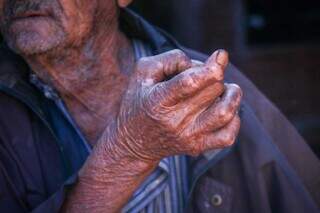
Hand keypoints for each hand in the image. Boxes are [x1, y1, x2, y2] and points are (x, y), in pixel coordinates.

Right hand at [109, 49, 241, 161]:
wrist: (134, 142)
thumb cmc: (139, 101)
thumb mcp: (143, 72)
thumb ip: (170, 59)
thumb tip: (201, 64)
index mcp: (158, 100)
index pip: (190, 83)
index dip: (211, 67)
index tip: (221, 55)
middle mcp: (174, 121)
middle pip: (212, 91)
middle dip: (216, 75)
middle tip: (208, 74)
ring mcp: (188, 137)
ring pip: (225, 113)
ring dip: (232, 95)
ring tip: (225, 89)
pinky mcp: (197, 147)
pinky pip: (227, 137)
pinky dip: (234, 119)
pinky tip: (225, 109)